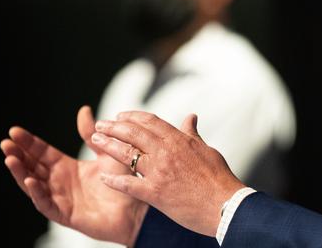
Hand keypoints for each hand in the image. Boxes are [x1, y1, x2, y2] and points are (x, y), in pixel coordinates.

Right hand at [1, 106, 147, 245]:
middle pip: (32, 167)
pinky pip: (47, 204)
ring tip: (10, 158)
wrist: (138, 206)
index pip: (42, 152)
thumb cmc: (122, 181)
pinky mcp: (66, 215)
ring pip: (33, 185)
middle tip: (6, 142)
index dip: (28, 142)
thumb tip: (83, 110)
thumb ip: (91, 134)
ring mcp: (61, 199)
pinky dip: (37, 193)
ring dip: (20, 173)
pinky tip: (29, 181)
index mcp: (67, 167)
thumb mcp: (106, 151)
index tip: (14, 130)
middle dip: (18, 154)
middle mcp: (60, 183)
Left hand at [91, 111, 245, 236]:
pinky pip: (128, 184)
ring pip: (127, 153)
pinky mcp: (155, 193)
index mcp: (178, 140)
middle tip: (101, 124)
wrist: (225, 205)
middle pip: (133, 133)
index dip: (132, 116)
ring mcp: (159, 172)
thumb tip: (191, 117)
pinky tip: (103, 177)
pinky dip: (114, 180)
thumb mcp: (206, 150)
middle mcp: (166, 152)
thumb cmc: (219, 178)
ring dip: (108, 145)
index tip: (120, 115)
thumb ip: (192, 133)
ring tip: (96, 140)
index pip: (150, 121)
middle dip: (114, 126)